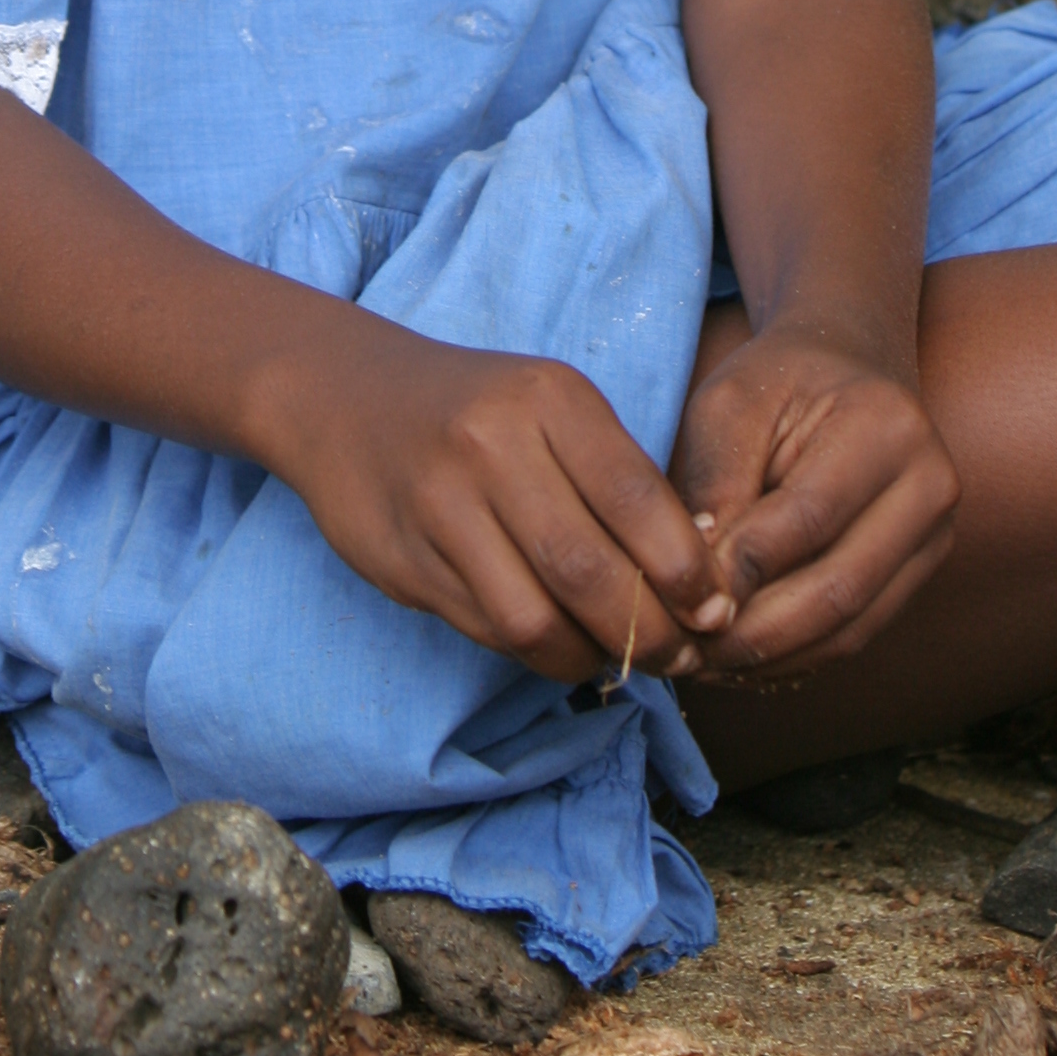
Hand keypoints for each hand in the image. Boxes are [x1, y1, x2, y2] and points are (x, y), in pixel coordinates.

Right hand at [268, 324, 737, 688]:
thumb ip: (617, 479)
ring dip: (590, 656)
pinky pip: (487, 628)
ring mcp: (440, 503)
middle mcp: (493, 444)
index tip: (714, 612)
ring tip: (617, 659)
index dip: (687, 572)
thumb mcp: (552, 410)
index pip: (638, 500)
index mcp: (549, 397)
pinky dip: (537, 652)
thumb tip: (701, 583)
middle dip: (648, 633)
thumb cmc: (478, 410)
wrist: (342, 396)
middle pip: (589, 571)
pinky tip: (560, 645)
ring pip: (535, 617)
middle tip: (680, 658)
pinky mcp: (404, 558)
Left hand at [669, 320, 958, 677]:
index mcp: (886, 425)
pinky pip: (858, 633)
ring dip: (774, 658)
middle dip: (756, 634)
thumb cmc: (778, 379)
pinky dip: (798, 656)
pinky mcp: (921, 569)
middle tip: (687, 653)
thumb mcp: (730, 403)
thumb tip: (700, 582)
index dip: (740, 570)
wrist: (847, 362)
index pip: (806, 519)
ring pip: (852, 626)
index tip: (678, 600)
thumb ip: (716, 483)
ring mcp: (935, 534)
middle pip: (840, 588)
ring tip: (706, 665)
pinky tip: (742, 660)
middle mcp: (930, 484)